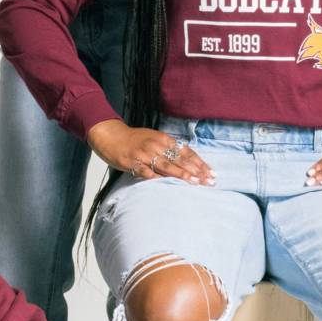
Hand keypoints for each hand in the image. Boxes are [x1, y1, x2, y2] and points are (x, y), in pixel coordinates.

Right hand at [88, 120, 213, 184]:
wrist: (110, 135)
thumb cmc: (134, 140)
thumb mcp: (155, 139)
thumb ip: (169, 149)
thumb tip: (188, 161)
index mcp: (164, 139)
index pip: (186, 152)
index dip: (200, 163)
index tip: (211, 173)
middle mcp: (156, 145)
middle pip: (179, 159)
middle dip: (196, 171)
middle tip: (209, 181)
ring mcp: (144, 154)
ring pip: (166, 165)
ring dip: (181, 175)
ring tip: (194, 182)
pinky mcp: (132, 162)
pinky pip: (146, 172)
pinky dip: (157, 178)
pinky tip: (167, 185)